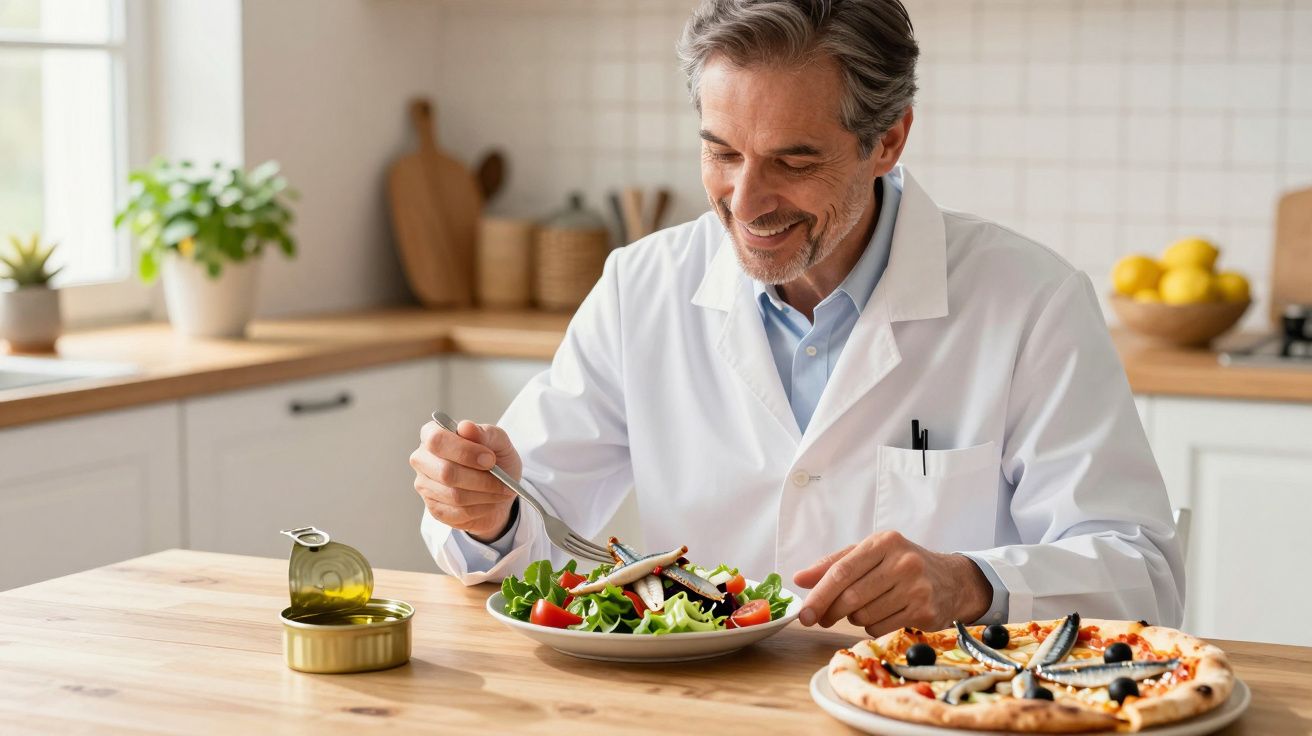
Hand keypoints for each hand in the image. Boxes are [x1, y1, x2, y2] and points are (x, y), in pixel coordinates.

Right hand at [410, 418, 521, 541]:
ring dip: (485, 494)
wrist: (499, 488)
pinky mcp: (435, 509)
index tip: (490, 459)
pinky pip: (458, 513)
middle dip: (480, 478)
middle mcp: (423, 459)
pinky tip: (490, 501)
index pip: (437, 440)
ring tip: (502, 490)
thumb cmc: (495, 459)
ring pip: (454, 495)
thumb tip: (466, 427)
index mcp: (433, 434)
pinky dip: (481, 508)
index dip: (464, 451)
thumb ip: (485, 433)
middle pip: (445, 472)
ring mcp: (425, 486)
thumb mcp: (499, 442)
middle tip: (502, 480)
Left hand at [793, 530, 991, 635]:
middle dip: (830, 612)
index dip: (819, 595)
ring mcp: (917, 588)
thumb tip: (799, 579)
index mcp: (884, 542)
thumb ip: (833, 564)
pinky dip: (872, 627)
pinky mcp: (925, 612)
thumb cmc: (901, 564)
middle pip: (851, 597)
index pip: (842, 571)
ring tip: (862, 609)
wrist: (952, 580)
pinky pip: (881, 628)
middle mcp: (903, 562)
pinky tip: (882, 615)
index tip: (804, 613)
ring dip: (854, 619)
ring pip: (864, 616)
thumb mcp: (870, 554)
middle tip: (820, 618)